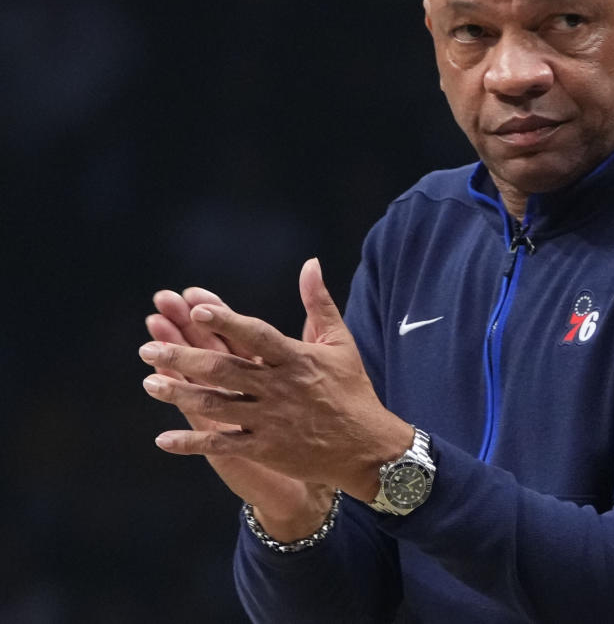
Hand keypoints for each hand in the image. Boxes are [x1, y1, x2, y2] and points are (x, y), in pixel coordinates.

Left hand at [145, 279, 333, 538]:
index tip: (196, 308)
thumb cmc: (352, 388)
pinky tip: (163, 439)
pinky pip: (223, 445)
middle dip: (184, 357)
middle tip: (148, 347)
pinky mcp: (265, 448)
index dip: (227, 322)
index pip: (256, 336)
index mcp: (296, 358)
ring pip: (217, 405)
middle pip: (225, 370)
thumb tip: (310, 263)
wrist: (367, 447)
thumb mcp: (340, 342)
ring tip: (149, 383)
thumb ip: (318, 302)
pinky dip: (193, 443)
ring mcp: (270, 420)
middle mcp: (279, 388)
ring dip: (180, 394)